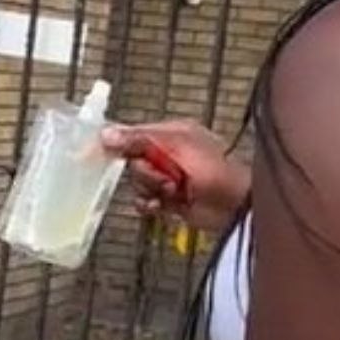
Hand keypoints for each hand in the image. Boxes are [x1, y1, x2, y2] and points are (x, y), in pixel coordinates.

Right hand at [102, 120, 250, 232]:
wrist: (234, 206)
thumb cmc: (214, 170)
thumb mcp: (176, 146)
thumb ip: (139, 139)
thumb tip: (105, 134)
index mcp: (172, 133)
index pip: (134, 135)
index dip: (121, 144)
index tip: (105, 153)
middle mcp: (168, 153)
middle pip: (134, 162)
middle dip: (146, 173)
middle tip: (166, 177)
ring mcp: (168, 176)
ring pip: (138, 183)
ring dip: (151, 189)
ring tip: (173, 191)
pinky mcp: (168, 199)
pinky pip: (144, 200)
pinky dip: (149, 204)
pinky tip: (160, 206)